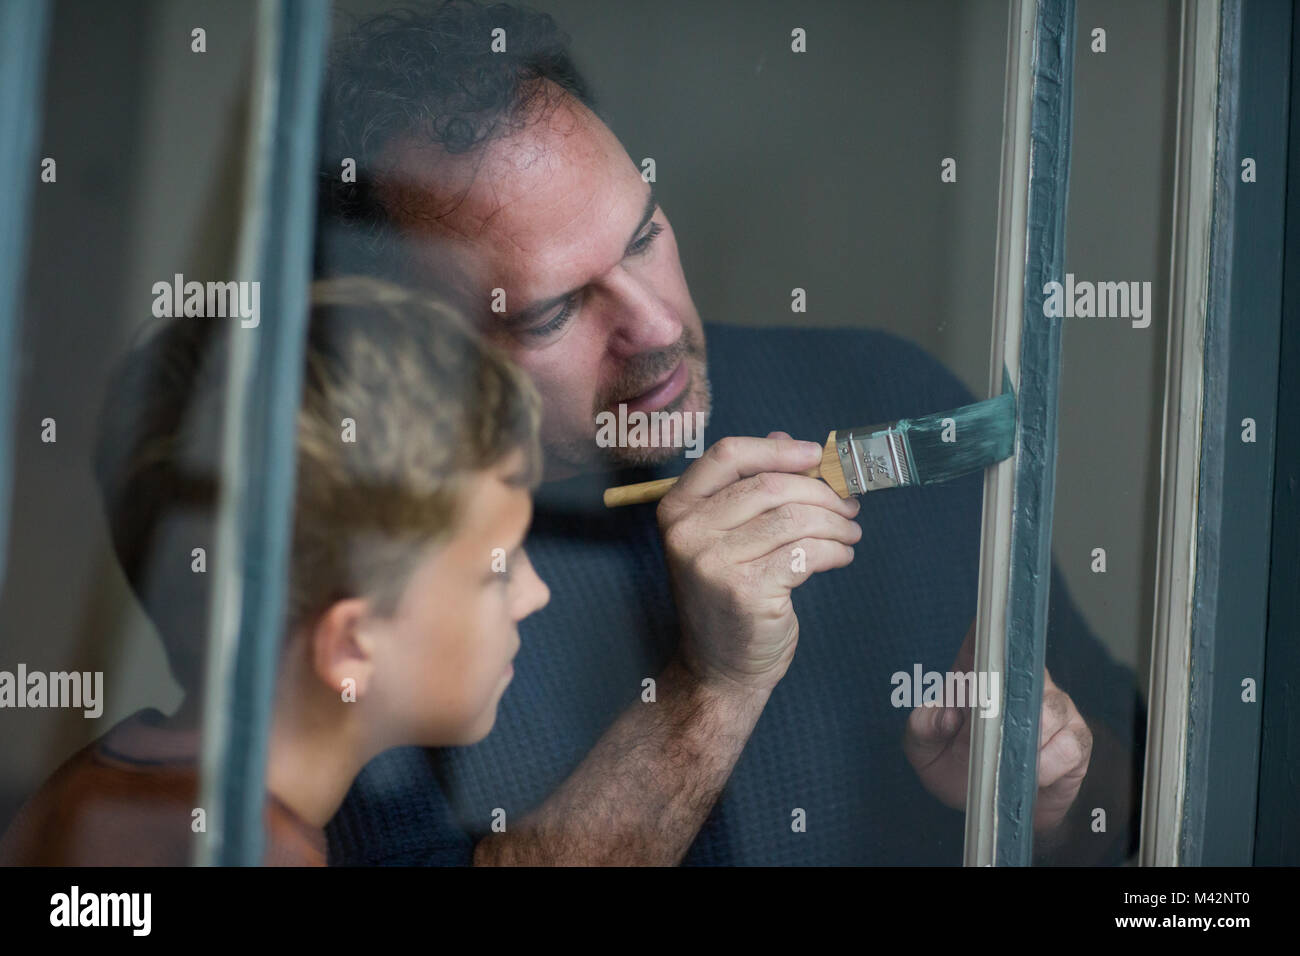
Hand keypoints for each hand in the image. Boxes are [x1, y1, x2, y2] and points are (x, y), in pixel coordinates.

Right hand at [656, 431, 860, 692]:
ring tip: (850, 532)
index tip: (816, 455)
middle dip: (821, 492)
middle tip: (848, 504)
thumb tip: (787, 441)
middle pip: (770, 485)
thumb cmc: (729, 596)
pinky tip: (841, 556)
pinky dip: (834, 550)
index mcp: (678, 508)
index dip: (777, 450)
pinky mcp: (746, 590)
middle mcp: (688, 531)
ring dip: (835, 522)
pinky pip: (805, 552)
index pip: (728, 454)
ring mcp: (714, 562)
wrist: (719, 667)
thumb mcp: (727, 536)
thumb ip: (750, 486)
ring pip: (794, 519)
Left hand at [902, 621, 1092, 833]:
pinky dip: (1048, 765)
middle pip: (1024, 672)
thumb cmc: (952, 762)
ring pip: (1048, 710)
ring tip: (1002, 762)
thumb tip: (948, 715)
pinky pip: (1070, 745)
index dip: (987, 625)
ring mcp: (1053, 707)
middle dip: (1003, 700)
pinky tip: (1030, 775)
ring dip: (1023, 741)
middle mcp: (1021, 681)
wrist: (990, 807)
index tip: (984, 621)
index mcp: (976, 670)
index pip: (985, 635)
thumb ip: (925, 726)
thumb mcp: (922, 747)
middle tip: (984, 723)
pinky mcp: (1076, 740)